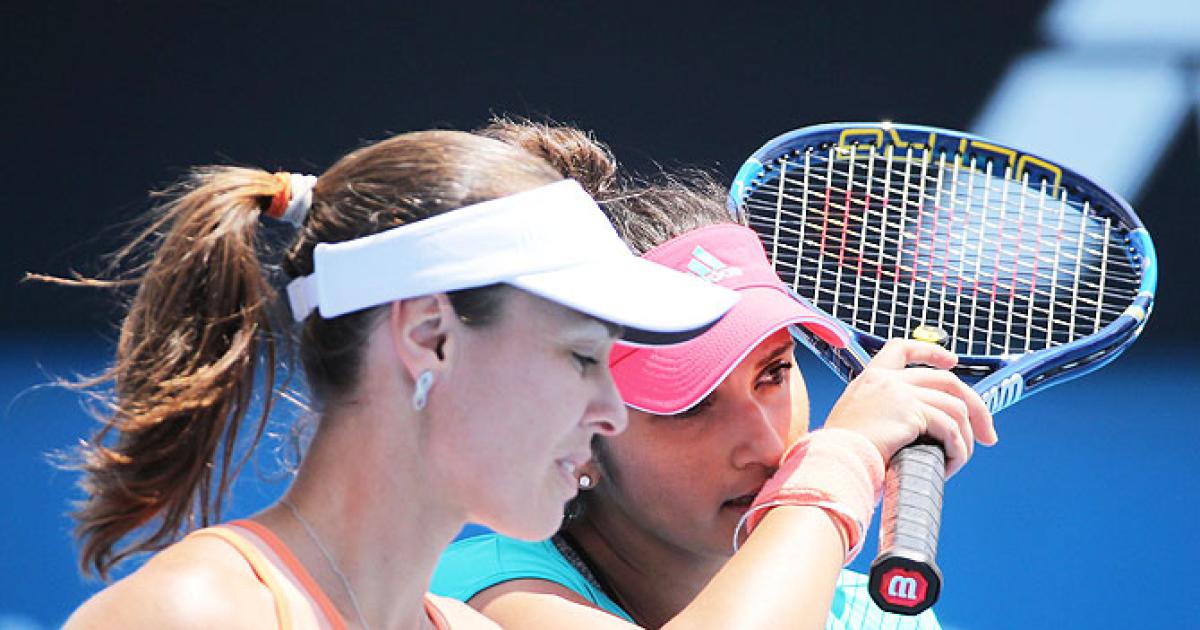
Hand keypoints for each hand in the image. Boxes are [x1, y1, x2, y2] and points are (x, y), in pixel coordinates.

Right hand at [822, 339, 997, 476]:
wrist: (832, 461)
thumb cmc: (840, 453)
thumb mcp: (857, 422)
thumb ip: (882, 415)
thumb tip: (915, 433)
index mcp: (870, 378)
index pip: (901, 348)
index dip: (931, 351)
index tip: (952, 361)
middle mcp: (886, 379)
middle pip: (947, 380)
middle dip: (976, 407)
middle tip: (987, 435)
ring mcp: (899, 392)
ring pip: (955, 406)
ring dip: (966, 437)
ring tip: (960, 459)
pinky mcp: (911, 412)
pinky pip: (950, 428)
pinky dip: (958, 448)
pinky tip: (951, 464)